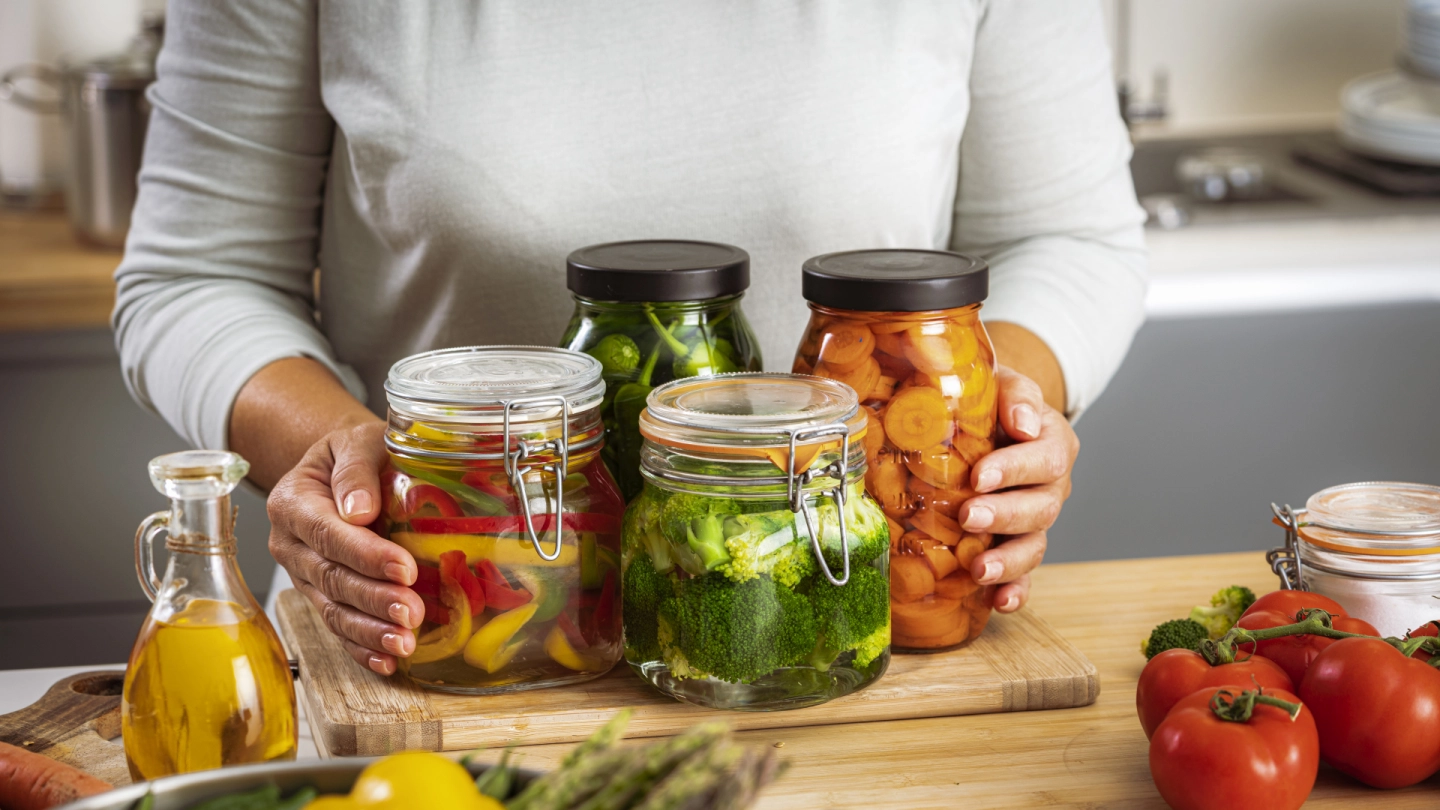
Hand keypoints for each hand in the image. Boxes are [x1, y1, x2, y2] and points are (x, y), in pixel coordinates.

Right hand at [267, 421, 424, 673]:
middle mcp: (290, 544)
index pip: (326, 533)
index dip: (364, 554)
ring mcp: (303, 575)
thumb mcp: (357, 440)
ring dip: (369, 630)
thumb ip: (357, 468)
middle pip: (329, 577)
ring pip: (333, 609)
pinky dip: (362, 647)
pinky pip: (338, 626)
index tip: (403, 568)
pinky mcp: (321, 596)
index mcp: (293, 502)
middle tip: (411, 612)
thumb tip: (358, 510)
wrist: (345, 465)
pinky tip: (387, 661)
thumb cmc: (356, 451)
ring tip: (404, 642)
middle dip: (372, 598)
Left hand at [959, 367, 1077, 613]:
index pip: (1045, 459)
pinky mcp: (1017, 544)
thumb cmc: (989, 400)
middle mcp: (1051, 485)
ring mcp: (1036, 519)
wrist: (982, 418)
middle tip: (969, 516)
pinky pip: (1025, 573)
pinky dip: (1016, 590)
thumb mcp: (1002, 381)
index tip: (980, 476)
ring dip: (1010, 560)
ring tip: (980, 570)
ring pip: (1035, 544)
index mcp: (1053, 443)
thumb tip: (1023, 423)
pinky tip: (999, 602)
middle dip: (1005, 516)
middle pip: (1042, 507)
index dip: (1015, 470)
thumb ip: (1015, 393)